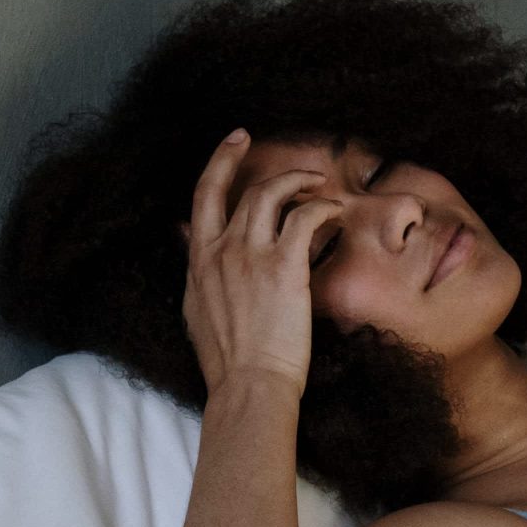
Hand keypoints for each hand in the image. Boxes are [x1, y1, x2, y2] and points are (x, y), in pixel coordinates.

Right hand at [181, 130, 339, 398]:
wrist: (247, 385)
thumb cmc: (228, 361)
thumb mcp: (196, 311)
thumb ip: (198, 274)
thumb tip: (190, 245)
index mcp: (199, 262)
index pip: (202, 198)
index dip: (219, 163)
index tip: (235, 141)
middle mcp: (221, 251)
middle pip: (241, 189)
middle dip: (253, 158)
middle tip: (277, 152)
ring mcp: (251, 255)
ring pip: (272, 194)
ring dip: (299, 182)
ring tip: (318, 184)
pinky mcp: (284, 266)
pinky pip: (306, 218)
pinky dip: (323, 208)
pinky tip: (335, 212)